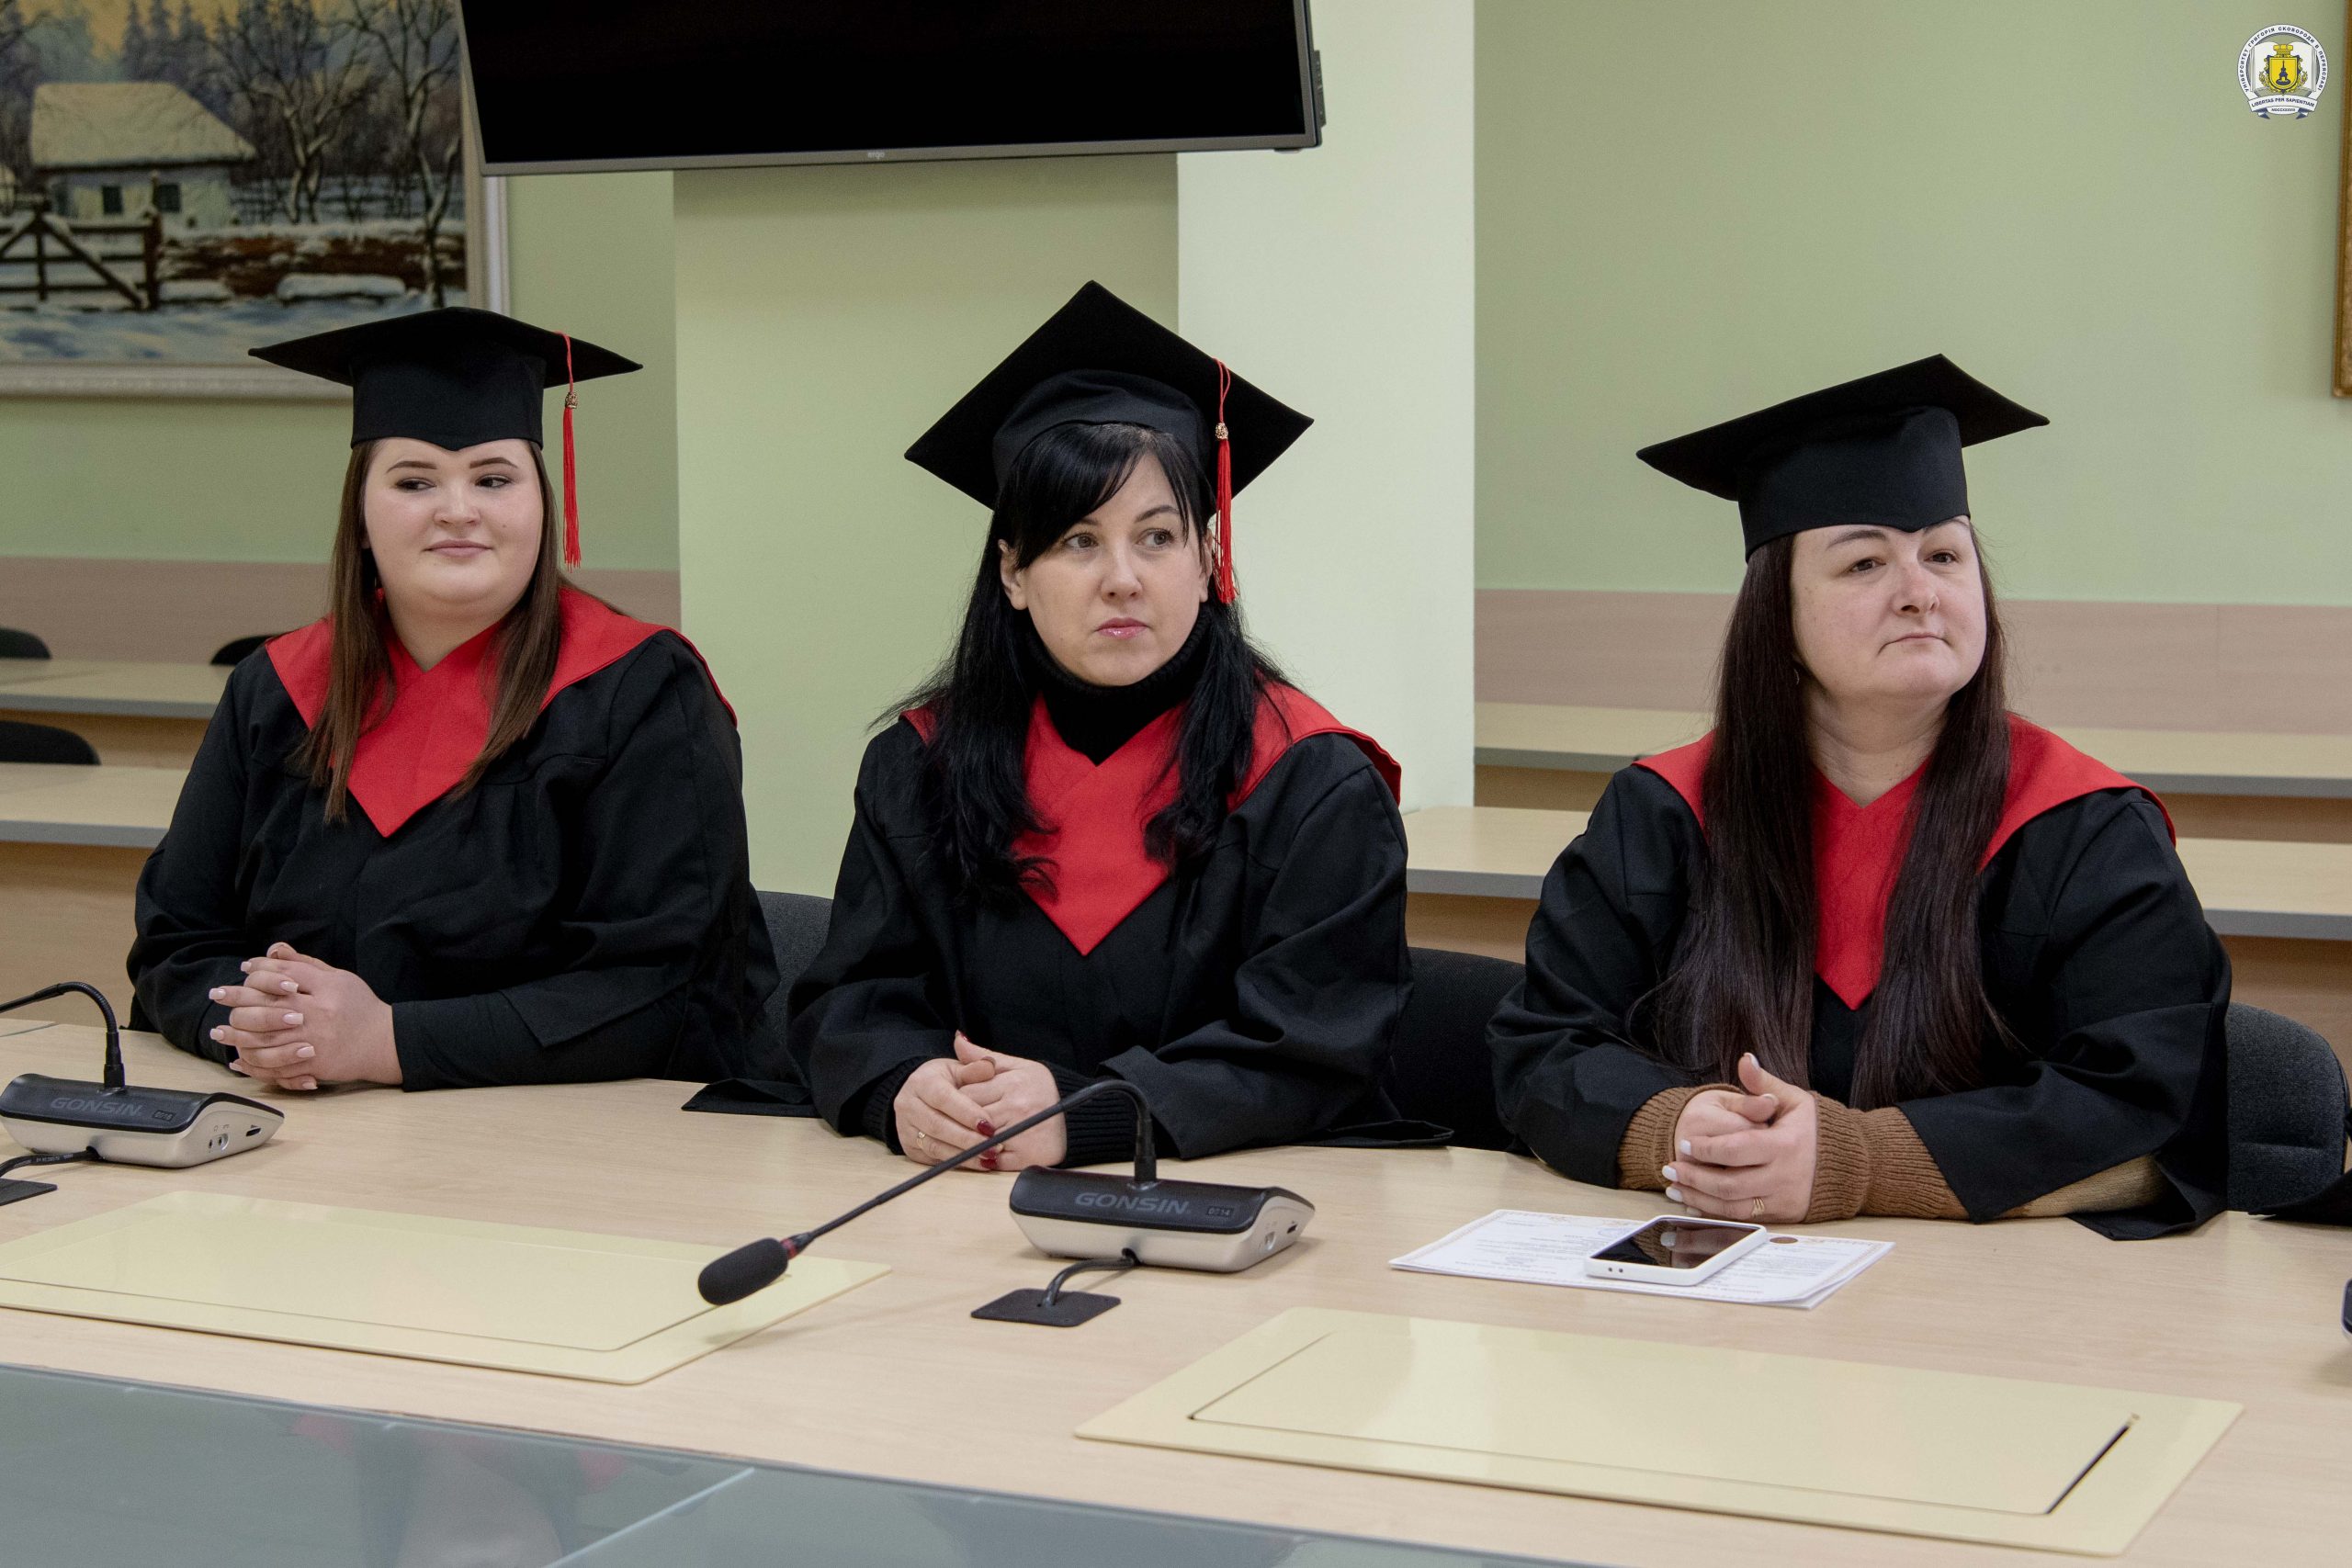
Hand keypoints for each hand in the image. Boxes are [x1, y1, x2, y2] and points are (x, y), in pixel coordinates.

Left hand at [211, 943, 399, 1089]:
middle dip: (238, 998)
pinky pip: (277, 1067)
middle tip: (217, 994)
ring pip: (266, 1039)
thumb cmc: (359, 1008)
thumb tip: (273, 950)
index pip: (285, 974)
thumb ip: (304, 965)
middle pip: (269, 1004)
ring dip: (238, 1035)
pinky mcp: (314, 1065)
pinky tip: (239, 1060)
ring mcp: (315, 1041)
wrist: (385, 1043)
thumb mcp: (338, 979)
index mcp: (327, 989)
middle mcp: (319, 1014)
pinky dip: (255, 1065)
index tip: (243, 968)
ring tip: (219, 1031)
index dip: (261, 969)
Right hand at [892, 1051, 995, 1166]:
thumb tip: (989, 1065)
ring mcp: (906, 1128)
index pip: (943, 1099)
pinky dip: (957, 1162)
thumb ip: (976, 1069)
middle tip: (994, 1145)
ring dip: (964, 1154)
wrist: (920, 1096)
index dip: (967, 1113)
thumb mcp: (959, 1069)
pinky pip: (934, 1158)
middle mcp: (908, 1105)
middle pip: (938, 1126)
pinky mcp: (910, 1148)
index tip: (989, 1125)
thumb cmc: (946, 1081)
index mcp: (921, 1082)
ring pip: (935, 1146)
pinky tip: (978, 1162)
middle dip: (968, 1139)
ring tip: (990, 1156)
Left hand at [952, 1034, 1066, 1170]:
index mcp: (1014, 1083)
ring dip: (970, 1140)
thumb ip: (985, 1057)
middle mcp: (1018, 1107)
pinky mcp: (1024, 1157)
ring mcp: (1021, 1134)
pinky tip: (986, 1150)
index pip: (966, 1093)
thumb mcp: (1018, 1067)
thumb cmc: (1042, 1091)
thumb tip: (958, 1041)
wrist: (1076, 1120)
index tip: (960, 1102)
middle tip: (963, 1120)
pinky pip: (990, 1160)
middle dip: (963, 1120)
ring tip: (973, 1135)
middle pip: (969, 1117)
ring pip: (976, 1139)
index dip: (958, 1099)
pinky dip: (983, 1158)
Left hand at [1661, 1053, 1818, 1223]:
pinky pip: (1744, 1219)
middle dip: (1694, 1178)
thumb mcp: (1794, 1101)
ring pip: (1732, 1207)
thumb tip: (1744, 1059)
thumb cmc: (1813, 1128)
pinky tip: (1695, 1202)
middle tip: (1669, 1168)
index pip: (1736, 1150)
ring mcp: (1784, 1200)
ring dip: (1699, 1198)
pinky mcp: (1784, 1215)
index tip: (1683, 1143)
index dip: (1705, 1148)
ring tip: (1674, 1187)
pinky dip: (1716, 1213)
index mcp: (1785, 1145)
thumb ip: (1763, 1083)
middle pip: (1729, 1184)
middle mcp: (1785, 1177)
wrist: (1848, 1164)